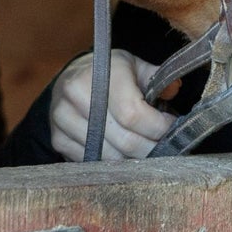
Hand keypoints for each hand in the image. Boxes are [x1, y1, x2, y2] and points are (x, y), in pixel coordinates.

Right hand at [49, 50, 179, 161]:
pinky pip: (91, 162)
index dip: (158, 127)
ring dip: (133, 160)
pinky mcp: (57, 139)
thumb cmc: (110, 73)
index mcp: (102, 73)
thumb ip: (157, 77)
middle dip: (151, 149)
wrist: (71, 77)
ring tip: (148, 151)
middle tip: (167, 148)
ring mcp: (63, 119)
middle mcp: (78, 94)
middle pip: (123, 140)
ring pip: (108, 156)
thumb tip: (174, 89)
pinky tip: (125, 155)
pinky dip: (112, 164)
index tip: (173, 129)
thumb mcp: (134, 66)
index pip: (133, 113)